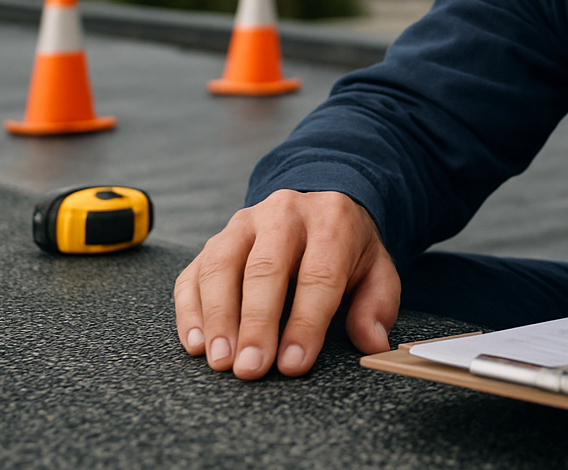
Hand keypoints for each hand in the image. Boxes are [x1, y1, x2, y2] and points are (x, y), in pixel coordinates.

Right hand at [174, 189, 399, 379]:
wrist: (319, 200)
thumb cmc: (347, 246)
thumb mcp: (377, 269)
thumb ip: (376, 305)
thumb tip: (372, 344)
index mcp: (331, 221)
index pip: (319, 274)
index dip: (305, 322)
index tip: (294, 363)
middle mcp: (283, 215)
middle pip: (264, 268)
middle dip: (256, 323)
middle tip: (250, 368)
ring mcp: (242, 224)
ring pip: (221, 266)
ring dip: (218, 318)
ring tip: (220, 361)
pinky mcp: (214, 240)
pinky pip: (193, 273)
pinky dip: (190, 310)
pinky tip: (197, 344)